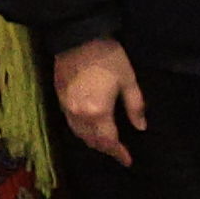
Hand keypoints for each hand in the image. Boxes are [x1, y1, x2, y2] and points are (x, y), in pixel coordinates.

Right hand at [55, 38, 150, 162]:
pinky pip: (71, 124)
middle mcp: (79, 115)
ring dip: (93, 142)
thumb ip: (135, 106)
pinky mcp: (59, 99)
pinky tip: (90, 128)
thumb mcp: (128, 80)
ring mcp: (66, 108)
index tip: (128, 160)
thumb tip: (140, 126)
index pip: (109, 141)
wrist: (78, 38)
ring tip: (106, 143)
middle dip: (106, 149)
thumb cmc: (107, 57)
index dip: (119, 153)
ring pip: (79, 134)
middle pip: (92, 141)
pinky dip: (82, 131)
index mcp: (98, 112)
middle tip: (119, 153)